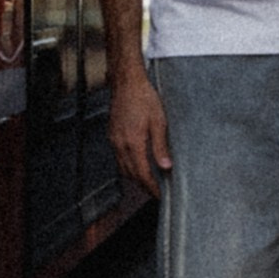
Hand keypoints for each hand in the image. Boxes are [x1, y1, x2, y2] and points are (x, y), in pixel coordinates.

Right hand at [110, 66, 172, 195]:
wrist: (126, 82)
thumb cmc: (144, 97)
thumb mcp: (158, 121)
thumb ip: (161, 146)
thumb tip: (166, 167)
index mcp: (133, 143)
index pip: (142, 174)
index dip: (151, 187)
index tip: (160, 195)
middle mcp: (120, 145)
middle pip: (131, 174)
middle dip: (143, 186)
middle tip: (156, 191)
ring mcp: (114, 140)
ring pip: (123, 168)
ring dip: (135, 177)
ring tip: (148, 181)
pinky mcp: (112, 135)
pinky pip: (119, 158)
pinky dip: (128, 166)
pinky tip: (137, 163)